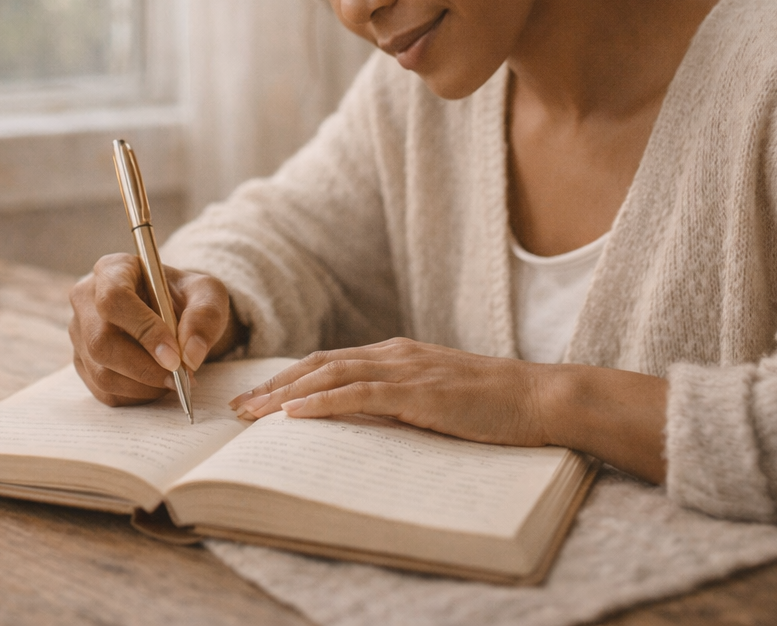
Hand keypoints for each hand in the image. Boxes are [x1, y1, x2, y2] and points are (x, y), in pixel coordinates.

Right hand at [69, 253, 236, 406]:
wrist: (174, 313)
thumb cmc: (186, 297)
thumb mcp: (207, 294)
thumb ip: (204, 316)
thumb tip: (190, 355)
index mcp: (113, 269)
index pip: (114, 299)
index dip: (143, 330)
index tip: (175, 356)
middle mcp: (86, 298)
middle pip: (101, 342)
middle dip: (145, 368)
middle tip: (180, 377)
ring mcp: (79, 332)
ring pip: (102, 372)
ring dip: (144, 386)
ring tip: (173, 379)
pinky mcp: (82, 361)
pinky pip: (104, 391)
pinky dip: (136, 396)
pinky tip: (157, 384)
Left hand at [228, 337, 548, 445]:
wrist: (539, 397)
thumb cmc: (493, 405)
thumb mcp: (436, 398)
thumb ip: (400, 402)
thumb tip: (362, 423)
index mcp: (396, 354)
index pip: (329, 363)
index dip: (289, 379)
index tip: (256, 399)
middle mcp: (394, 354)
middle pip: (318, 366)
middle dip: (274, 386)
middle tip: (237, 409)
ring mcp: (406, 370)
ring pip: (330, 376)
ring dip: (286, 395)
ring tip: (253, 414)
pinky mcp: (419, 392)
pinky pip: (360, 394)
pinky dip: (323, 402)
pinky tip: (296, 414)